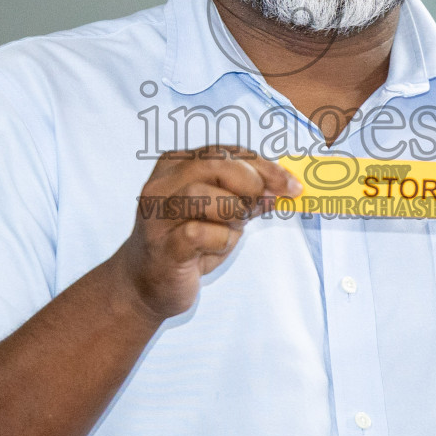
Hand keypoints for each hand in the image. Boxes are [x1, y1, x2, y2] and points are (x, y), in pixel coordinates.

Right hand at [112, 145, 300, 322]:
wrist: (144, 284)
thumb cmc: (185, 242)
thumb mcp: (219, 212)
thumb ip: (245, 196)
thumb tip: (282, 187)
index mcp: (175, 165)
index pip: (226, 151)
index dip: (263, 165)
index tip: (290, 184)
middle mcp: (162, 184)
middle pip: (215, 164)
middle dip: (251, 183)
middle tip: (264, 204)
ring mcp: (158, 216)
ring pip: (204, 195)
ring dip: (232, 212)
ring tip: (233, 228)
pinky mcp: (163, 246)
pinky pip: (199, 233)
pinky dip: (221, 239)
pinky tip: (217, 247)